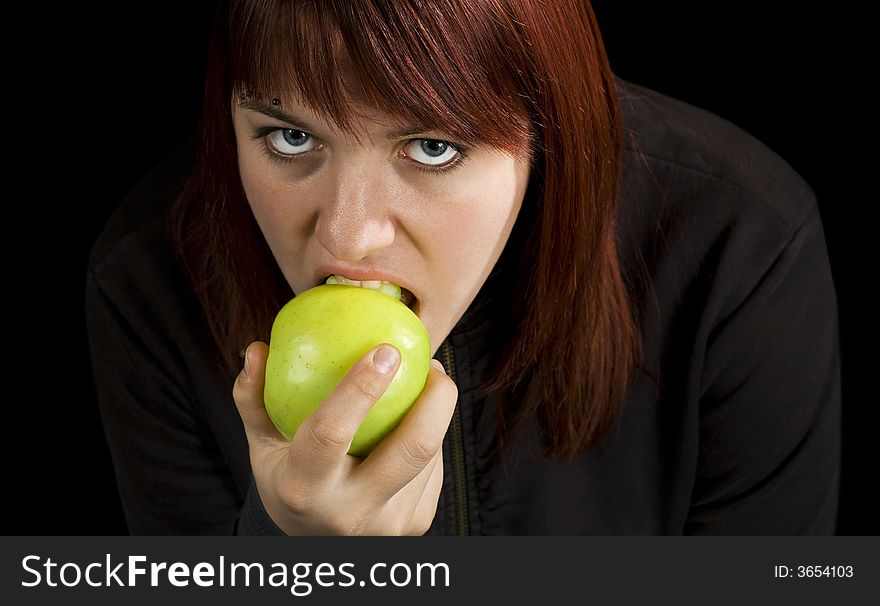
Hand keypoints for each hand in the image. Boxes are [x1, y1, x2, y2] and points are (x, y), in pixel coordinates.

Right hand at [233, 341, 457, 534]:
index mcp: (304, 489)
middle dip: (435, 399)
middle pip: (412, 448)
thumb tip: (255, 349)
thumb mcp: (262, 444)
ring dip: (432, 414)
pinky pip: (433, 469)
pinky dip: (429, 437)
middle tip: (432, 364)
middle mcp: (351, 512)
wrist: (313, 542)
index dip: (361, 388)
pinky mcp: (415, 525)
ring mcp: (389, 525)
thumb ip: (254, 398)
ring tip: (425, 385)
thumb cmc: (286, 477)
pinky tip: (419, 419)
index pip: (332, 433)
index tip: (385, 349)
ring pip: (429, 454)